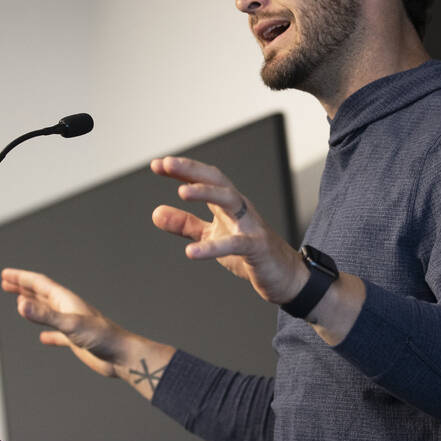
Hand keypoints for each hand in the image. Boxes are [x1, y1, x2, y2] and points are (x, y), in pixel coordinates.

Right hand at [0, 268, 131, 378]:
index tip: (5, 274)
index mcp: (66, 300)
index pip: (39, 284)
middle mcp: (68, 309)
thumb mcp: (69, 324)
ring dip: (33, 306)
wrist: (122, 356)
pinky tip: (43, 338)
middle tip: (6, 282)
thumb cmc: (102, 337)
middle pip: (42, 294)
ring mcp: (72, 325)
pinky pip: (58, 334)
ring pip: (48, 312)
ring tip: (19, 303)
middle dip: (23, 287)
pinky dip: (48, 334)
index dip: (21, 278)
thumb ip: (45, 315)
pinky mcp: (76, 341)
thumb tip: (20, 304)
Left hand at [150, 156, 307, 304]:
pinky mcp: (256, 248)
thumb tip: (156, 213)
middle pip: (217, 181)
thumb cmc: (250, 252)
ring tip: (182, 193)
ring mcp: (250, 226)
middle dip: (192, 170)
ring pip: (230, 200)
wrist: (284, 276)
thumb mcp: (212, 235)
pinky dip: (213, 248)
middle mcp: (240, 209)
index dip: (182, 170)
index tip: (157, 164)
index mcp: (228, 205)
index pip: (205, 179)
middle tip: (166, 164)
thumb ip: (185, 224)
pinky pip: (235, 244)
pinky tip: (191, 252)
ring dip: (206, 193)